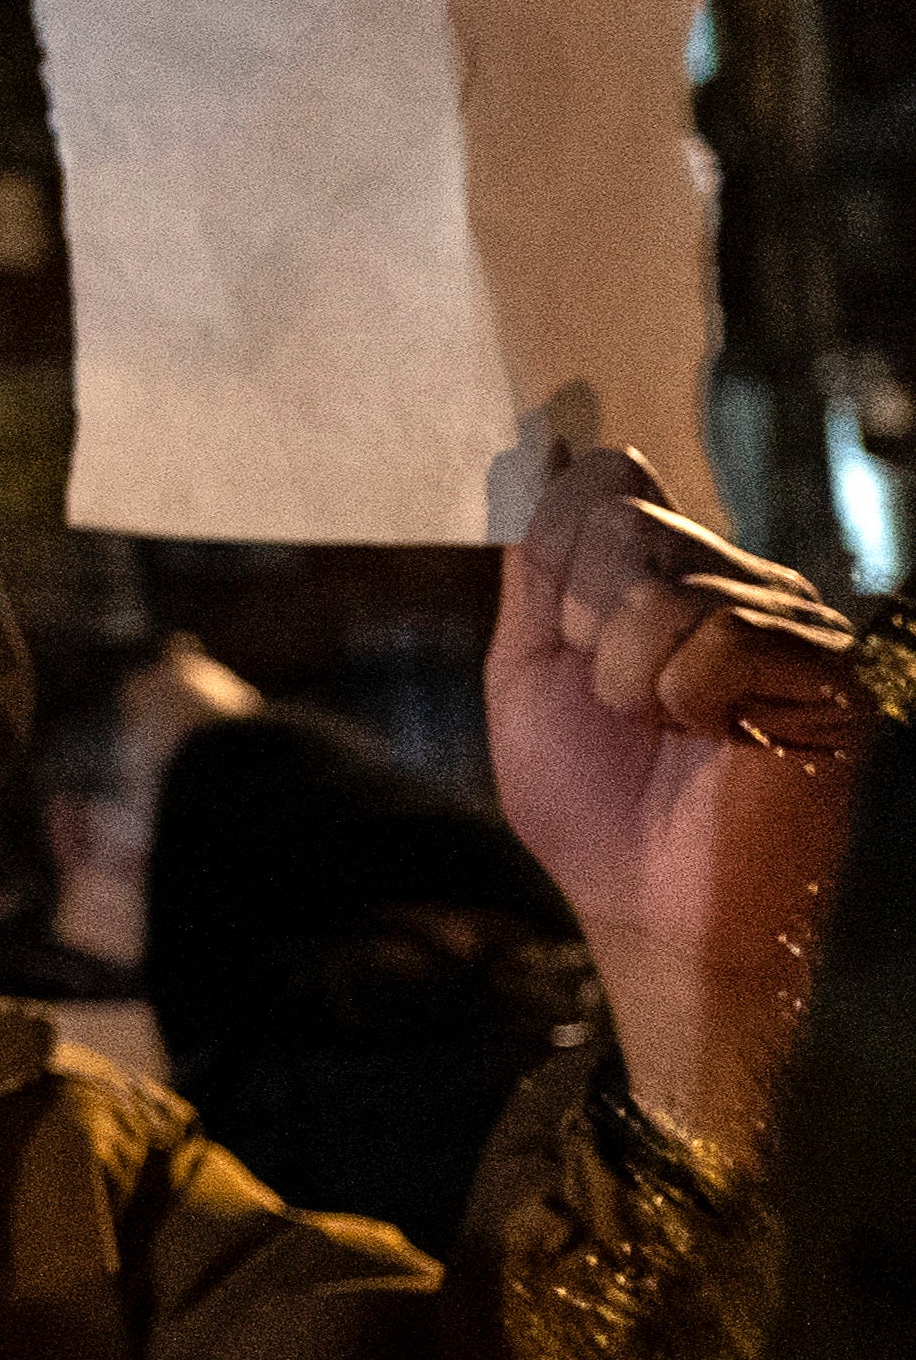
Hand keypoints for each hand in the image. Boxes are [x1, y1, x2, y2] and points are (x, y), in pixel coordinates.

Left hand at [486, 443, 869, 1155]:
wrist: (648, 907)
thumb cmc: (595, 805)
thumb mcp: (531, 671)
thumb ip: (538, 566)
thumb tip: (543, 452)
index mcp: (668, 578)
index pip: (604, 479)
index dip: (558, 548)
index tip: (568, 633)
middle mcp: (738, 586)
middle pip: (623, 518)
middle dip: (584, 623)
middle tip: (622, 701)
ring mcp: (791, 623)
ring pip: (664, 580)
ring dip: (628, 673)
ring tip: (669, 728)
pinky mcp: (829, 672)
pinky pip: (721, 635)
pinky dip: (690, 695)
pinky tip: (719, 737)